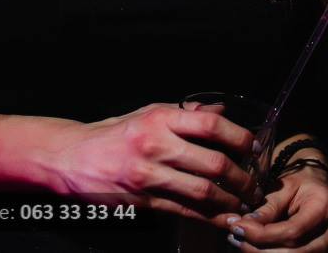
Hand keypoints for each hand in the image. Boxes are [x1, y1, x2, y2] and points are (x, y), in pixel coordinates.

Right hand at [48, 103, 259, 220]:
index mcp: (160, 119)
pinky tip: (222, 219)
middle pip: (212, 163)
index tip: (253, 147)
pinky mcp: (142, 200)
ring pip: (201, 192)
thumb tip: (220, 109)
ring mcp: (148, 175)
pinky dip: (207, 217)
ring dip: (230, 202)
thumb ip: (185, 113)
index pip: (210, 124)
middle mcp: (156, 144)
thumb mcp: (147, 113)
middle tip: (256, 185)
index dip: (239, 136)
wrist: (72, 157)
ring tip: (244, 204)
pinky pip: (183, 211)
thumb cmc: (113, 134)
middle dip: (241, 178)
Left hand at [221, 165, 327, 250]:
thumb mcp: (284, 188)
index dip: (261, 234)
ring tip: (240, 241)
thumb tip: (241, 226)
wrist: (321, 187)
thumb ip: (266, 209)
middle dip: (257, 248)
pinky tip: (254, 247)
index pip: (291, 232)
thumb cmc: (302, 183)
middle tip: (234, 236)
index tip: (237, 227)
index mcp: (326, 209)